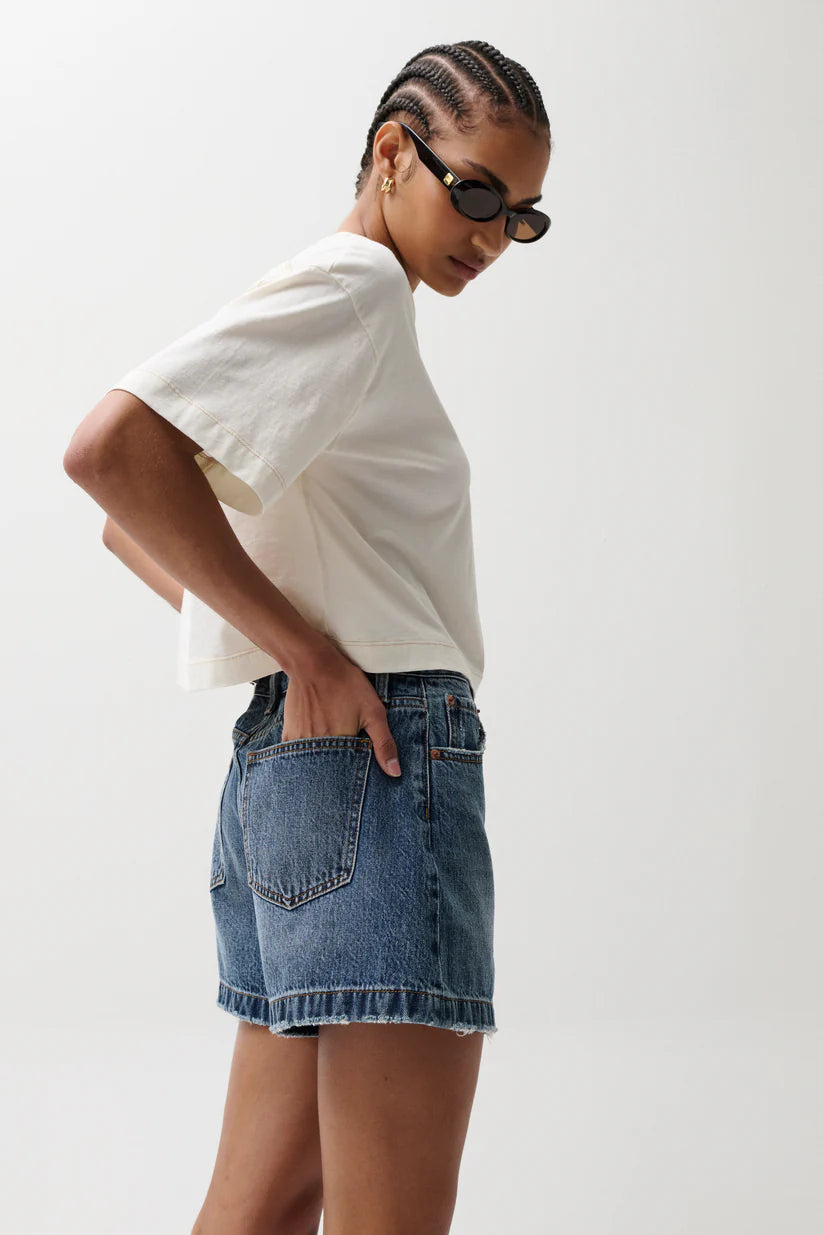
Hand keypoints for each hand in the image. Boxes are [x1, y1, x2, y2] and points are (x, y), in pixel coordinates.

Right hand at [281, 646, 401, 777]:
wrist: (313, 664)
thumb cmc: (346, 685)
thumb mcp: (374, 712)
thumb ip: (384, 743)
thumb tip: (395, 773)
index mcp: (340, 747)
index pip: (348, 775)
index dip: (354, 775)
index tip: (357, 772)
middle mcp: (317, 750)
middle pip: (328, 772)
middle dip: (336, 771)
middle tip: (341, 753)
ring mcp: (299, 743)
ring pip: (312, 764)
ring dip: (321, 762)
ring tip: (328, 744)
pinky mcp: (288, 735)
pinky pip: (296, 755)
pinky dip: (305, 755)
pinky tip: (314, 742)